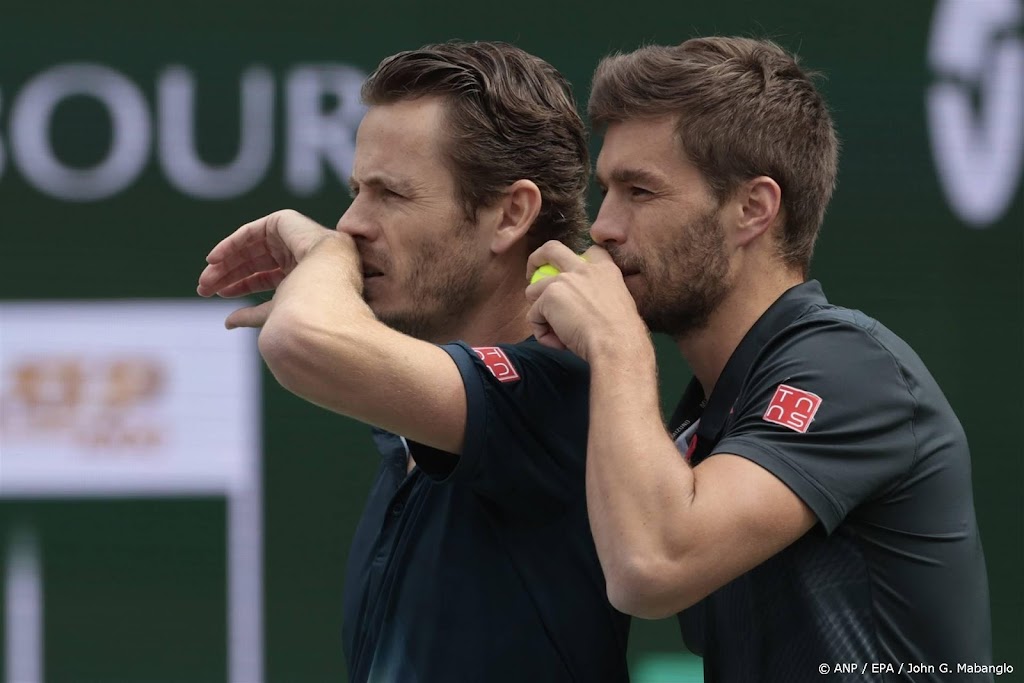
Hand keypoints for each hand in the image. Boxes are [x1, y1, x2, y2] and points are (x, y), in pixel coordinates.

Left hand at [196, 209, 338, 327]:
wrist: (326, 284)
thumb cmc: (309, 304)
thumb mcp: (275, 311)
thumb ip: (252, 314)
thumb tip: (227, 322)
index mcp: (303, 274)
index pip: (264, 278)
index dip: (239, 286)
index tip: (217, 295)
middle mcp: (299, 253)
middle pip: (254, 262)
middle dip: (228, 274)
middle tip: (204, 288)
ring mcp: (293, 236)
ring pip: (250, 248)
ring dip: (226, 261)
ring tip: (206, 276)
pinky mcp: (286, 221)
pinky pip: (251, 231)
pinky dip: (230, 243)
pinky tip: (214, 259)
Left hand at [525, 241, 647, 360]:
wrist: (616, 343)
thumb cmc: (621, 334)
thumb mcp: (619, 303)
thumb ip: (600, 296)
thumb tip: (587, 308)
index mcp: (605, 269)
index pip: (590, 251)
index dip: (577, 259)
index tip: (571, 271)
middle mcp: (582, 268)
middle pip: (551, 249)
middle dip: (536, 258)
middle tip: (531, 274)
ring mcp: (563, 280)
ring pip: (533, 291)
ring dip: (538, 313)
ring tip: (555, 333)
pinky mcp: (549, 296)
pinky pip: (533, 317)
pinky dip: (542, 334)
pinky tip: (559, 343)